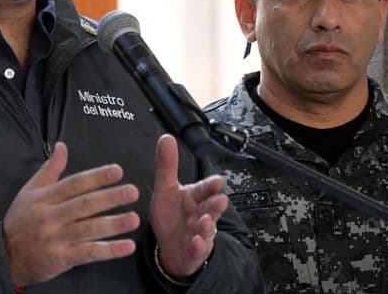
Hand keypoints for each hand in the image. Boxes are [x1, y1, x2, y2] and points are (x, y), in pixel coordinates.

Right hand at [2, 142, 140, 285]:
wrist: (4, 256)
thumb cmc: (20, 221)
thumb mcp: (30, 191)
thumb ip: (50, 169)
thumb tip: (62, 146)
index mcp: (44, 198)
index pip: (74, 184)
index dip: (96, 176)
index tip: (117, 171)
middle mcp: (51, 217)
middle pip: (84, 205)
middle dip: (110, 197)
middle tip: (132, 191)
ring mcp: (56, 238)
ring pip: (88, 229)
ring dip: (113, 224)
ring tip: (134, 218)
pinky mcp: (60, 258)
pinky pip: (88, 253)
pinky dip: (108, 250)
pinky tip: (126, 246)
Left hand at [149, 134, 226, 277]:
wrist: (170, 247)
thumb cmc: (172, 216)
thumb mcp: (165, 190)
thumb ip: (167, 166)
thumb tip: (166, 137)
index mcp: (194, 197)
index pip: (204, 189)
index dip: (210, 186)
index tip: (217, 180)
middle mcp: (200, 214)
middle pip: (210, 208)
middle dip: (215, 204)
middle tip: (221, 200)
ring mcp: (199, 233)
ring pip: (206, 228)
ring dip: (207, 225)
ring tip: (205, 221)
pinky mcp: (194, 251)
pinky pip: (197, 249)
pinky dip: (197, 246)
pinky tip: (195, 241)